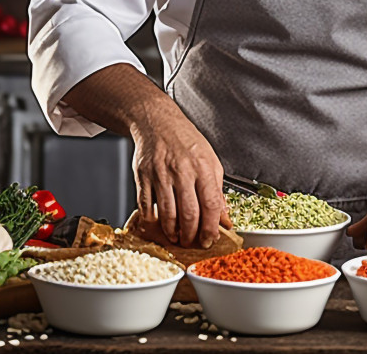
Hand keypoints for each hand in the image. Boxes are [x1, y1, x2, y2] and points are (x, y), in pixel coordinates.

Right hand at [130, 109, 229, 248]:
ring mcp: (160, 175)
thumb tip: (224, 218)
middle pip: (189, 213)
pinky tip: (160, 224)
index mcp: (203, 167)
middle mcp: (182, 171)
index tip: (210, 239)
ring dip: (173, 232)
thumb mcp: (210, 160)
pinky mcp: (143, 177)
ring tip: (177, 237)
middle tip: (192, 242)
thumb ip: (217, 190)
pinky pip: (147, 206)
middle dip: (192, 235)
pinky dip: (153, 220)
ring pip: (167, 213)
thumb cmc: (186, 142)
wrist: (158, 123)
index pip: (210, 204)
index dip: (211, 227)